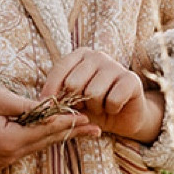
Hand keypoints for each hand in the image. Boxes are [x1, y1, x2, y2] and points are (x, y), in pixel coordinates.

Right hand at [0, 81, 99, 172]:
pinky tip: (53, 132)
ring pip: (35, 147)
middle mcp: (6, 157)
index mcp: (7, 141)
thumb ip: (27, 106)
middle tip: (96, 128)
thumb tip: (51, 108)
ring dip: (56, 136)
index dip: (67, 122)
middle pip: (44, 143)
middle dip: (70, 133)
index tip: (87, 117)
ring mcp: (0, 162)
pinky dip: (38, 139)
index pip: (45, 131)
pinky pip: (23, 149)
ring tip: (81, 129)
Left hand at [41, 48, 164, 143]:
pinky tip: (114, 107)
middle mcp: (98, 56)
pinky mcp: (131, 79)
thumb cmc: (92, 107)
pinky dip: (111, 109)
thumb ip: (58, 98)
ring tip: (101, 107)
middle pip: (74, 84)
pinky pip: (113, 99)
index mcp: (80, 56)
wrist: (122, 117)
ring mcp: (116, 65)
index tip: (48, 107)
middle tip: (85, 106)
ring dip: (95, 108)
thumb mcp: (71, 102)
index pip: (59, 70)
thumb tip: (41, 102)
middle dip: (77, 103)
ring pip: (93, 93)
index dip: (51, 91)